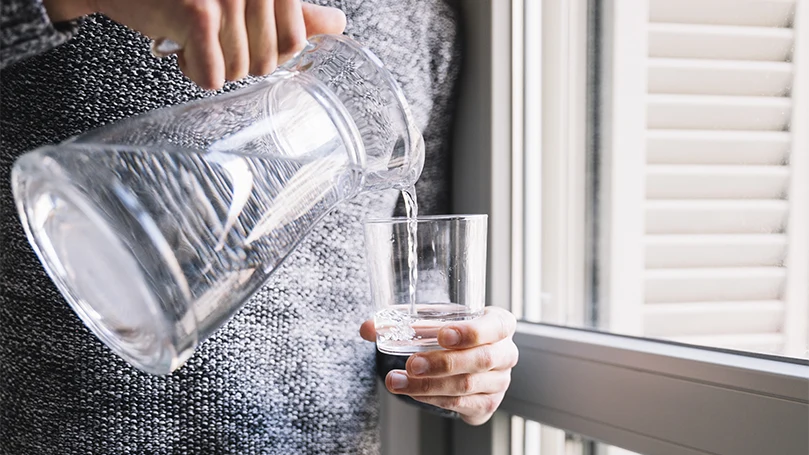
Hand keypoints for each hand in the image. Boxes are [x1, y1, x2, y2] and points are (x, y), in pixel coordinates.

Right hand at [42, 0, 346, 89]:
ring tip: (189, 37)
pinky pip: (212, 77)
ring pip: (238, 71)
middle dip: (234, 59)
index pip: (294, 43)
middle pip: (265, 61)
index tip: (238, 38)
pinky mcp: (199, 14)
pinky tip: (177, 47)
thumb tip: (337, 25)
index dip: (266, 53)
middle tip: (207, 35)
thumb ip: (294, 11)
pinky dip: (192, 72)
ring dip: (209, 65)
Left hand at [360, 307, 518, 425]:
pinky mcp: (487, 403)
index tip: (443, 335)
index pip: (495, 327)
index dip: (470, 332)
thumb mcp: (435, 321)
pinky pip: (460, 403)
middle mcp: (506, 353)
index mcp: (500, 324)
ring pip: (466, 385)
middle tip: (412, 363)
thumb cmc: (455, 335)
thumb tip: (366, 328)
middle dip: (442, 362)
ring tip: (398, 380)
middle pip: (479, 360)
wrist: (468, 361)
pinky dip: (433, 398)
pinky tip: (412, 392)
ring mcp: (499, 381)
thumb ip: (403, 322)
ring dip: (428, 385)